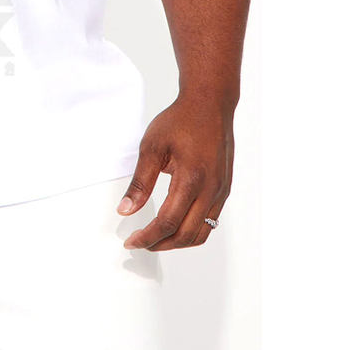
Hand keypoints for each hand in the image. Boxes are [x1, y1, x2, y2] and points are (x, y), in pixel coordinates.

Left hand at [117, 94, 234, 250]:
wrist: (210, 105)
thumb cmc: (180, 121)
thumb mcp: (151, 147)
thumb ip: (140, 182)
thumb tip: (125, 210)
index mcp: (191, 179)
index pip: (167, 223)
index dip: (147, 237)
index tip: (131, 241)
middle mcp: (211, 190)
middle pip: (185, 235)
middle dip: (160, 244)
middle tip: (140, 243)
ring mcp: (221, 192)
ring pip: (202, 233)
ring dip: (177, 242)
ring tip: (155, 239)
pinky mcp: (224, 189)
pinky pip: (211, 221)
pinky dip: (191, 231)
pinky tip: (175, 225)